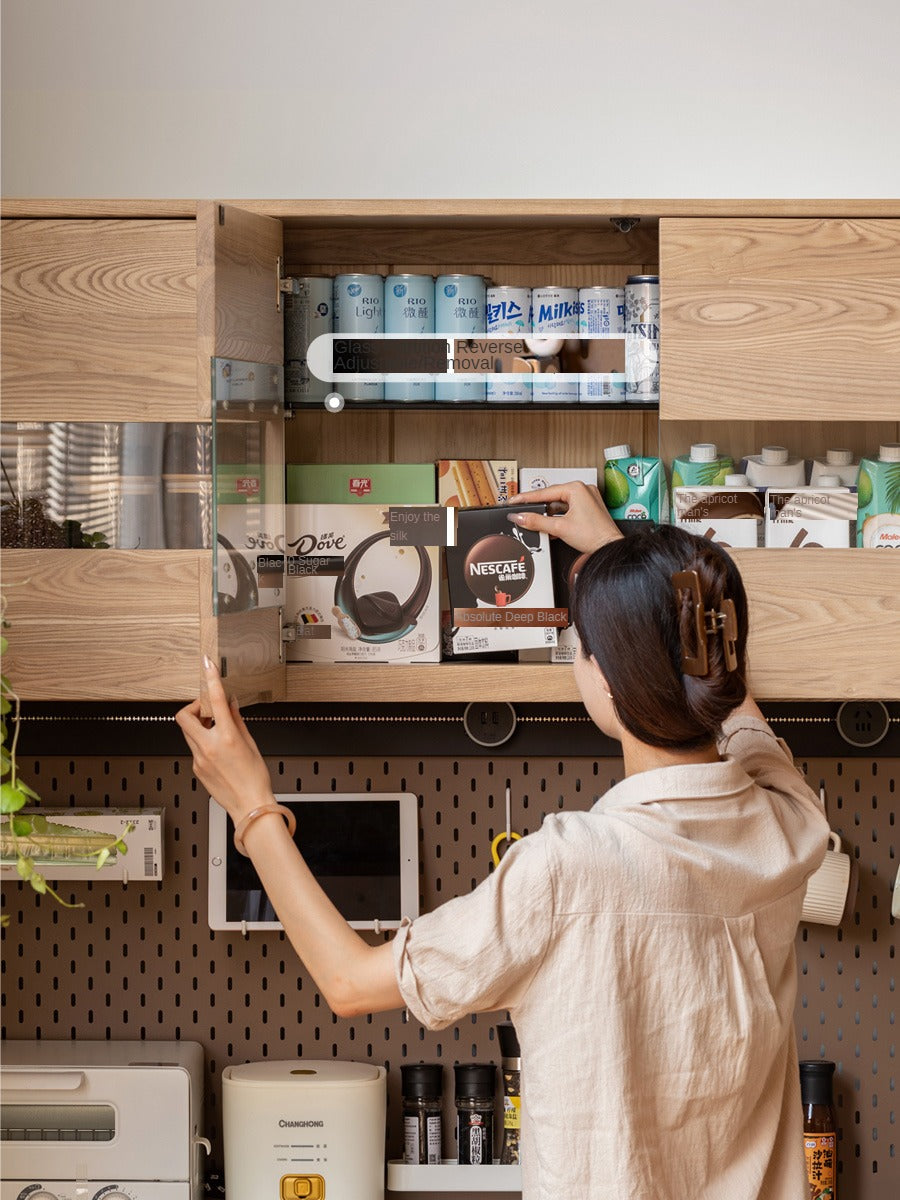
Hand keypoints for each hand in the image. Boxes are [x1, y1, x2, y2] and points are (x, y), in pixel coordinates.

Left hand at [175, 658, 274, 822]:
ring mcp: (199, 759)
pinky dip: (203, 742)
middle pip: (184, 716)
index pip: (214, 700)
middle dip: (193, 708)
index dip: (210, 679)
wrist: (250, 806)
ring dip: (199, 725)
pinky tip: (218, 750)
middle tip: (206, 710)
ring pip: (188, 732)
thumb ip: (237, 721)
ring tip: (216, 730)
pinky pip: (194, 747)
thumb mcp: (251, 744)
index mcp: (226, 738)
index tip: (207, 665)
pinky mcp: (196, 768)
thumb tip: (229, 705)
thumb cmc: (255, 779)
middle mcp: (208, 747)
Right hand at [509, 481, 622, 553]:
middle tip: (520, 509)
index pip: (545, 492)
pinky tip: (547, 525)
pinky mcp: (587, 509)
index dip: (526, 498)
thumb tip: (520, 517)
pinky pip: (567, 509)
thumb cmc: (594, 536)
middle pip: (551, 497)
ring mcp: (586, 499)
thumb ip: (536, 521)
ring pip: (559, 504)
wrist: (609, 548)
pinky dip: (557, 517)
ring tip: (532, 520)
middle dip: (536, 506)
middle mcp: (583, 490)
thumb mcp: (559, 528)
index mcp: (577, 488)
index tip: (514, 501)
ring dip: (547, 514)